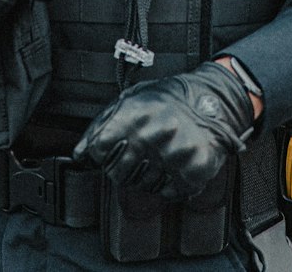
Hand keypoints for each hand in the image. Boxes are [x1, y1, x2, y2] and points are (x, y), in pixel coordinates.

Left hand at [73, 61, 254, 199]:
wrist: (213, 101)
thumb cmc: (167, 99)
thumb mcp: (131, 100)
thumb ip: (101, 125)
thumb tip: (78, 154)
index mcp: (134, 115)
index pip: (99, 150)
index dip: (102, 153)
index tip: (111, 150)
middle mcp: (153, 136)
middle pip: (118, 174)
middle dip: (124, 167)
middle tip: (139, 153)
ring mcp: (174, 155)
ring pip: (143, 187)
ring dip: (148, 176)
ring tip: (160, 154)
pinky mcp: (193, 171)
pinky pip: (168, 193)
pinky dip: (169, 184)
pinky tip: (174, 164)